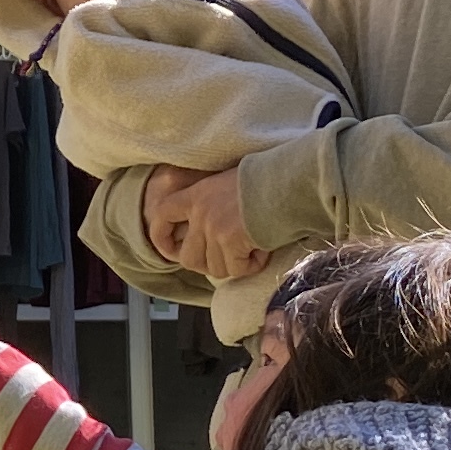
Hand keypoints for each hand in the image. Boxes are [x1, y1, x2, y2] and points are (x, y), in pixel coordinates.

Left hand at [150, 165, 264, 278]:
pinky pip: (237, 269)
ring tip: (254, 245)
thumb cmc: (268, 180)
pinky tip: (264, 248)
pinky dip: (253, 265)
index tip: (172, 251)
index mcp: (197, 194)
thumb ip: (214, 206)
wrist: (288, 179)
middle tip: (232, 258)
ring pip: (215, 268)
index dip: (162, 237)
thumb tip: (212, 236)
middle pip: (189, 258)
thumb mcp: (230, 184)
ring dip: (237, 264)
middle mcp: (200, 212)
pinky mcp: (229, 239)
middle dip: (210, 265)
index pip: (162, 215)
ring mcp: (212, 226)